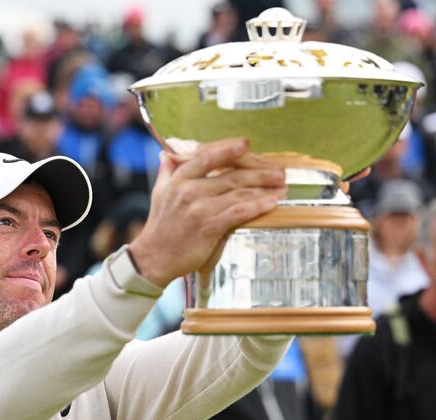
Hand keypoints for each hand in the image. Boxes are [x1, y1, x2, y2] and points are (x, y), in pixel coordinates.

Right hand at [129, 138, 286, 286]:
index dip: (228, 149)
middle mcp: (189, 190)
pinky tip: (272, 203)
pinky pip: (239, 212)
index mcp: (179, 179)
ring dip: (265, 189)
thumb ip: (167, 172)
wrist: (154, 257)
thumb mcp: (159, 193)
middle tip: (279, 171)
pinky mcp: (209, 226)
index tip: (246, 143)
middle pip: (231, 175)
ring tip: (282, 186)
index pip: (207, 157)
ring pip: (238, 193)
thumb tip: (167, 153)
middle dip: (259, 172)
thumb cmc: (160, 226)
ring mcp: (200, 208)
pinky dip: (258, 206)